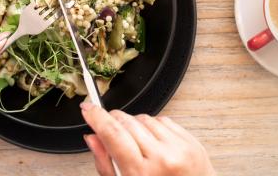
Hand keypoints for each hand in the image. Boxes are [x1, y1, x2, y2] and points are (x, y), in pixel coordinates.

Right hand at [81, 103, 215, 175]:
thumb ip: (105, 164)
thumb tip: (93, 138)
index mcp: (141, 173)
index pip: (113, 134)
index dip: (97, 117)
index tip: (88, 108)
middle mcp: (162, 157)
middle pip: (127, 122)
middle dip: (113, 120)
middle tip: (108, 128)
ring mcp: (178, 147)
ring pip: (144, 118)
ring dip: (134, 124)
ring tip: (137, 145)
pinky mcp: (189, 140)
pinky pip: (163, 120)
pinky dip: (152, 126)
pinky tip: (153, 142)